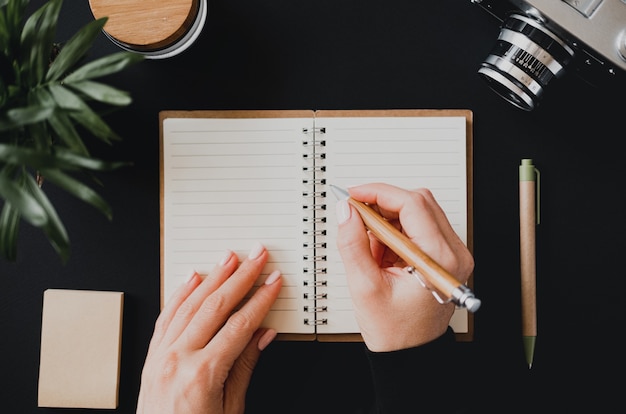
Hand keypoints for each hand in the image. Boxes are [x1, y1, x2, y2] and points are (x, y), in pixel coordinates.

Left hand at [136, 243, 281, 413]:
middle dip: (240, 277)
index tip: (274, 281)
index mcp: (203, 374)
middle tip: (257, 257)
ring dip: (212, 277)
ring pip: (189, 305)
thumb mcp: (231, 409)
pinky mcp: (152, 357)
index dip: (261, 300)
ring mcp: (161, 356)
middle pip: (215, 307)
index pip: (239, 325)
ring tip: (229, 258)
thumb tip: (264, 334)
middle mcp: (178, 359)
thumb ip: (245, 367)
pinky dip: (180, 294)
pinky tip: (193, 278)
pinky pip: (166, 317)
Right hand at [335, 183, 473, 351]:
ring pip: (418, 211)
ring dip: (388, 220)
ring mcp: (451, 253)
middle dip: (383, 204)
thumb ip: (353, 244)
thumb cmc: (394, 330)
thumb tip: (347, 211)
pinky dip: (396, 232)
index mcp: (438, 259)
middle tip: (356, 216)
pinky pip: (419, 226)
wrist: (410, 353)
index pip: (412, 204)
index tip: (354, 195)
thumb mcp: (365, 287)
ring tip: (372, 250)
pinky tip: (382, 255)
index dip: (379, 193)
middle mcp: (453, 253)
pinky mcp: (444, 255)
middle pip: (419, 202)